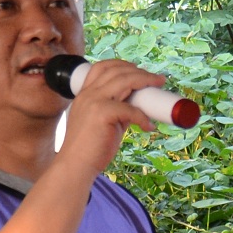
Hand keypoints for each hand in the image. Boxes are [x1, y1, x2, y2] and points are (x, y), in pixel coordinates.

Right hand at [57, 59, 164, 177]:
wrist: (75, 167)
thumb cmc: (89, 150)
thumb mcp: (102, 123)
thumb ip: (116, 111)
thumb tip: (136, 106)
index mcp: (85, 95)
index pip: (102, 67)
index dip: (122, 65)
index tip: (137, 70)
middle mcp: (88, 94)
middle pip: (117, 70)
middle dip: (139, 71)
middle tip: (156, 79)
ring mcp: (93, 101)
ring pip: (124, 80)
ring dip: (145, 80)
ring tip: (157, 85)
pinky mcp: (102, 113)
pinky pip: (130, 109)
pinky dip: (142, 117)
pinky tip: (148, 126)